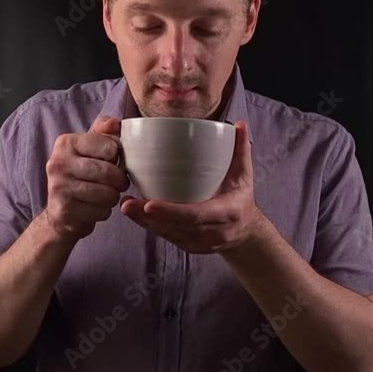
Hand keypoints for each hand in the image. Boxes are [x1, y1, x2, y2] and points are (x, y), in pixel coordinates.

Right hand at [44, 114, 129, 239]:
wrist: (61, 210)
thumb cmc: (82, 173)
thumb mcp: (91, 147)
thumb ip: (105, 130)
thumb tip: (115, 123)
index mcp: (66, 142)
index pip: (110, 147)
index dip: (118, 157)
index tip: (113, 162)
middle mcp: (58, 163)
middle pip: (109, 172)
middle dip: (120, 181)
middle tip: (118, 183)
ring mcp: (59, 188)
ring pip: (108, 194)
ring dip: (113, 197)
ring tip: (106, 195)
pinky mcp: (64, 211)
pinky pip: (101, 212)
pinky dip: (104, 212)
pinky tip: (94, 207)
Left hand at [120, 120, 266, 253]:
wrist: (246, 233)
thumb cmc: (241, 198)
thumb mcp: (245, 175)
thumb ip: (241, 150)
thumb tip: (239, 124)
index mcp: (227, 213)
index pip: (196, 215)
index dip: (172, 211)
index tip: (150, 204)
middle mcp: (213, 232)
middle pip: (177, 227)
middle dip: (149, 218)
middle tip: (128, 203)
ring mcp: (200, 243)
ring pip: (168, 234)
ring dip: (144, 222)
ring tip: (126, 206)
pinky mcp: (190, 247)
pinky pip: (167, 237)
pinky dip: (150, 226)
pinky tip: (135, 214)